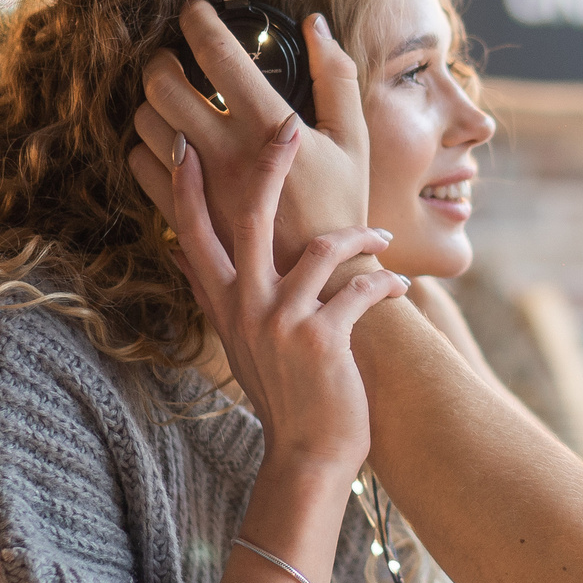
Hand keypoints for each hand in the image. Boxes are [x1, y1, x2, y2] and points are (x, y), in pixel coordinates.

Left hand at [130, 1, 371, 275]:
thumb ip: (337, 76)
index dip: (199, 21)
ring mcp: (201, 187)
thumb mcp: (354, 139)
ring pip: (146, 125)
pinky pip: (141, 167)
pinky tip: (172, 145)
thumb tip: (315, 24)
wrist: (326, 286)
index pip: (219, 55)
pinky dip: (148, 147)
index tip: (195, 10)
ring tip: (174, 102)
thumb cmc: (344, 207)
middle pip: (163, 86)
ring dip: (154, 105)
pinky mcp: (185, 215)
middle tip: (175, 58)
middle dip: (162, 61)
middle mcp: (228, 155)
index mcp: (269, 128)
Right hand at [167, 106, 407, 475]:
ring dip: (362, 239)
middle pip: (249, 217)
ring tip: (383, 241)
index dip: (185, 188)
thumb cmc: (283, 396)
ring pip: (321, 249)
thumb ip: (216, 295)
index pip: (192, 233)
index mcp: (223, 303)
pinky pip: (360, 289)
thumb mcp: (237, 344)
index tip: (182, 144)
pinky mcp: (321, 338)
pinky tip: (402, 287)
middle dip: (271, 167)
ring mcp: (280, 321)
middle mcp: (245, 306)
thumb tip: (180, 256)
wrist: (308, 456)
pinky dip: (387, 283)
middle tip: (288, 126)